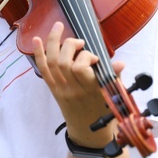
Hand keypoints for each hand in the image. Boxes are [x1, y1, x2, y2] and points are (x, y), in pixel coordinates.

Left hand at [32, 22, 125, 148]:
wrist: (87, 130)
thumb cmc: (102, 109)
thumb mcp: (112, 94)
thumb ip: (114, 76)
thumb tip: (121, 63)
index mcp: (89, 89)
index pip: (80, 68)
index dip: (85, 56)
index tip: (94, 57)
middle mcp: (72, 89)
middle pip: (63, 61)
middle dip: (70, 45)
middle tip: (79, 43)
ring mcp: (60, 88)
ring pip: (51, 62)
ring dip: (53, 41)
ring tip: (58, 27)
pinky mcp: (52, 88)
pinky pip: (43, 69)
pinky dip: (38, 53)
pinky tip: (36, 39)